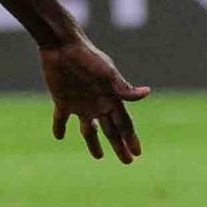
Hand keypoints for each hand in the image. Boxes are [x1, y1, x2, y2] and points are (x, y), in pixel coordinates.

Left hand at [40, 36, 146, 161]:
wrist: (63, 45)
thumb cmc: (88, 57)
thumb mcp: (107, 73)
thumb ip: (124, 88)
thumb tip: (148, 93)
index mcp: (111, 98)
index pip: (124, 124)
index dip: (131, 139)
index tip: (137, 154)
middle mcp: (98, 103)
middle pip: (111, 130)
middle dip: (119, 146)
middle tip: (127, 161)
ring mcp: (80, 103)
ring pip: (89, 129)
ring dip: (94, 142)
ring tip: (98, 156)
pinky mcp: (62, 100)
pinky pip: (60, 119)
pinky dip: (59, 127)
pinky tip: (59, 137)